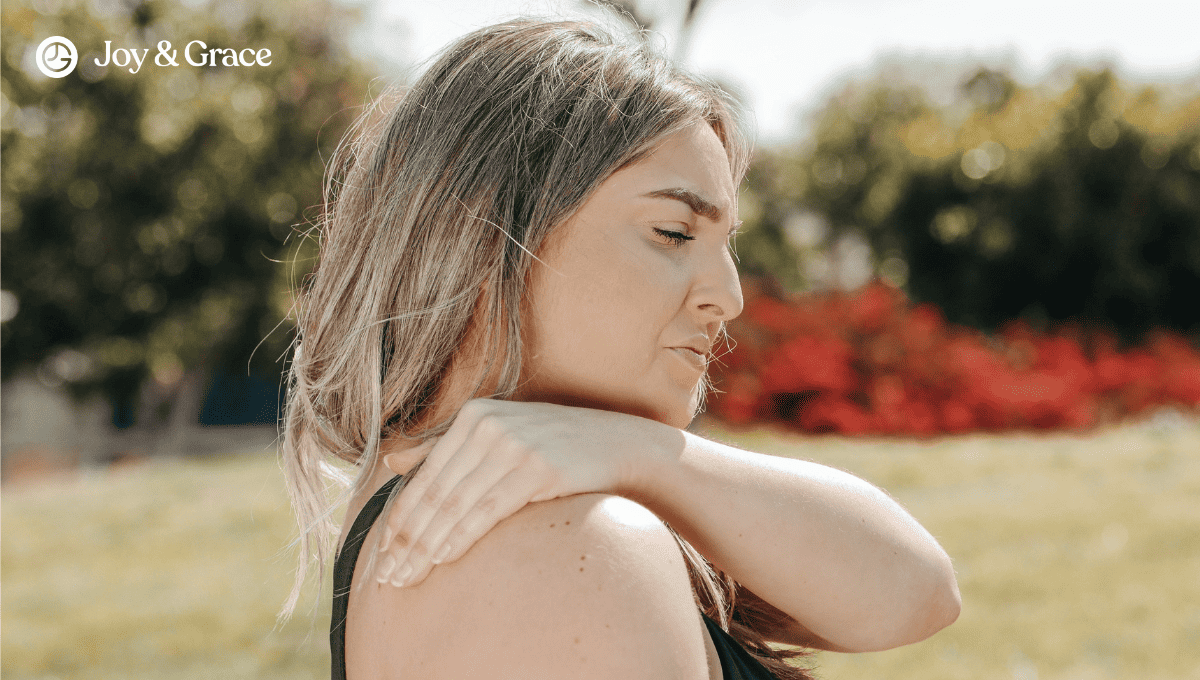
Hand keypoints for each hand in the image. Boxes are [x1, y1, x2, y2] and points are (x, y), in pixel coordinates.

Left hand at [370, 398, 657, 587]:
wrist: (616, 443)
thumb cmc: (553, 445)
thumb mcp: (499, 434)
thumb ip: (446, 446)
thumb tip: (393, 460)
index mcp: (473, 415)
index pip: (424, 476)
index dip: (399, 518)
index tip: (382, 553)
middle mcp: (488, 425)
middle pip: (435, 493)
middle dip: (406, 540)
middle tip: (388, 575)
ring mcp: (513, 444)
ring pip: (455, 504)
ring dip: (426, 545)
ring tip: (408, 575)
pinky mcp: (537, 467)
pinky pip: (487, 509)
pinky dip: (461, 536)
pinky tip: (442, 557)